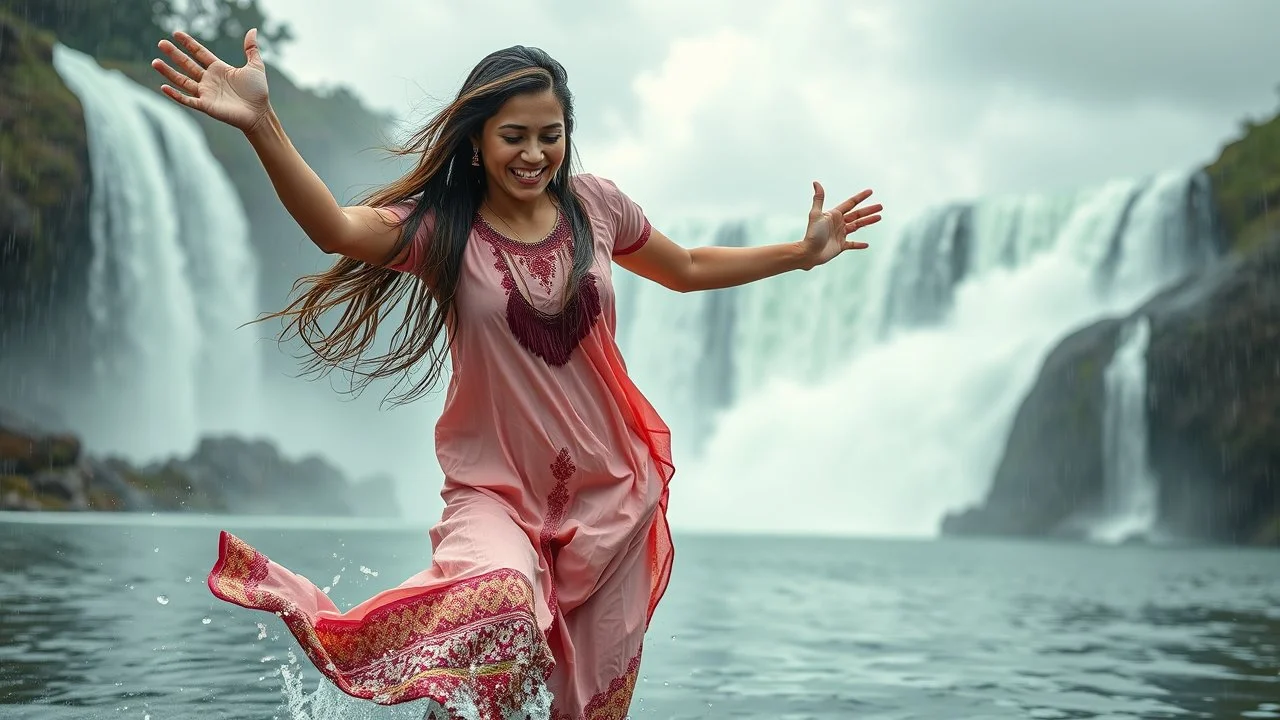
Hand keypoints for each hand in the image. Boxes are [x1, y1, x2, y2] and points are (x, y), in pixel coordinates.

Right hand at [151, 29, 269, 133]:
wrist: (259, 113)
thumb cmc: (258, 92)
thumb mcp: (255, 66)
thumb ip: (251, 49)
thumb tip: (253, 30)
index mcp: (218, 69)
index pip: (199, 53)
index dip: (188, 43)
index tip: (176, 33)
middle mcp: (209, 80)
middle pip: (187, 64)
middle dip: (174, 54)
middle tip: (161, 43)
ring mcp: (206, 93)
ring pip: (182, 81)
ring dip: (168, 72)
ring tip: (155, 62)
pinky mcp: (206, 105)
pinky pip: (187, 100)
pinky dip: (175, 95)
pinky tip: (163, 87)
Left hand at [800, 181, 882, 267]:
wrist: (809, 252)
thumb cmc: (812, 233)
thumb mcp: (816, 214)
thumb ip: (819, 199)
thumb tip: (816, 182)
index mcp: (834, 215)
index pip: (850, 203)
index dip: (860, 197)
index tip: (870, 191)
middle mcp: (839, 223)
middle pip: (857, 214)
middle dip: (869, 210)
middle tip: (881, 206)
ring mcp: (840, 234)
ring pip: (857, 226)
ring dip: (868, 222)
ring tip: (879, 217)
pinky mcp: (841, 246)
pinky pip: (852, 244)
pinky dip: (859, 244)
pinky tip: (867, 244)